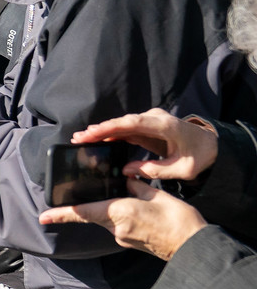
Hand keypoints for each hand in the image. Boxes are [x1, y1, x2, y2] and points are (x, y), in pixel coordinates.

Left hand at [39, 179, 206, 259]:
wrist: (193, 246)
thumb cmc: (179, 220)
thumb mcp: (156, 194)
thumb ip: (135, 184)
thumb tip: (124, 179)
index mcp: (119, 213)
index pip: (82, 212)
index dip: (61, 214)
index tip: (43, 217)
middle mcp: (116, 228)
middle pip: (93, 213)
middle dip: (90, 204)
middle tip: (92, 195)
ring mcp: (123, 238)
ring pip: (106, 219)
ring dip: (110, 209)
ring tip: (134, 202)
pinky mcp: (130, 243)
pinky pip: (118, 226)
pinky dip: (121, 216)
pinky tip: (139, 211)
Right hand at [69, 108, 218, 180]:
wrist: (212, 145)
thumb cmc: (200, 156)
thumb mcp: (182, 169)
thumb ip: (154, 170)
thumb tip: (126, 170)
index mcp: (164, 125)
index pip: (131, 124)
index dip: (110, 128)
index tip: (91, 133)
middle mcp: (155, 118)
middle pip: (121, 122)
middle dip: (98, 129)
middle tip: (77, 138)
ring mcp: (150, 120)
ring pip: (121, 125)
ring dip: (102, 131)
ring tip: (81, 139)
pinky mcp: (147, 126)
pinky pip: (126, 129)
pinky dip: (111, 134)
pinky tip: (96, 139)